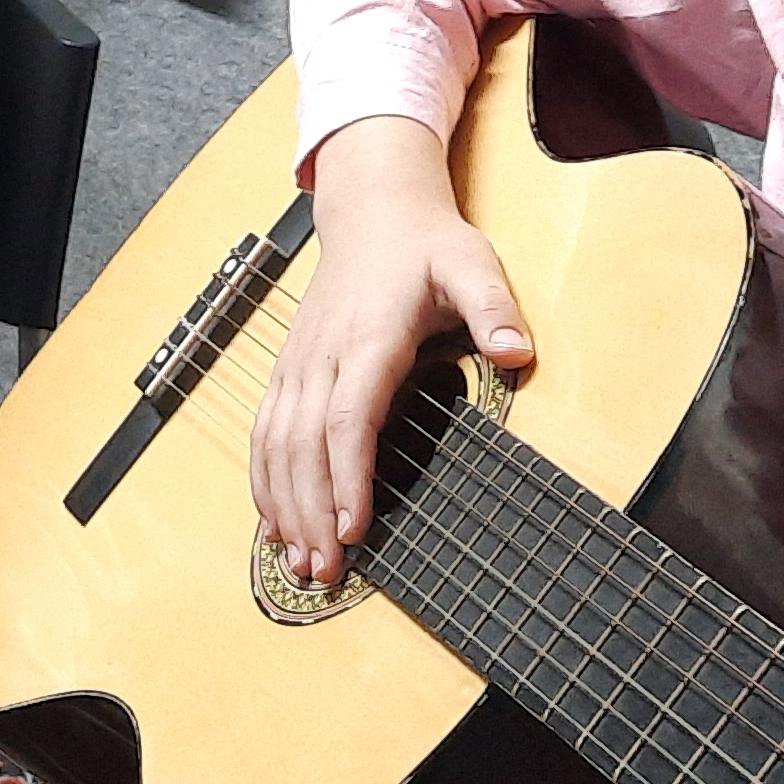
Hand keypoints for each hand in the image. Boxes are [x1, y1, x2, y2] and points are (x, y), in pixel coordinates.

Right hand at [249, 116, 530, 587]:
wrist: (373, 211)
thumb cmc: (426, 245)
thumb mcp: (472, 264)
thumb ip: (493, 309)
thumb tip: (518, 353)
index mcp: (367, 339)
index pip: (348, 419)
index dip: (346, 477)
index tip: (353, 528)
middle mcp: (322, 357)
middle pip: (304, 445)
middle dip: (311, 512)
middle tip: (329, 572)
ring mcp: (298, 365)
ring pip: (276, 444)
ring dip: (283, 507)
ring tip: (301, 565)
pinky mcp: (289, 371)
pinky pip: (264, 433)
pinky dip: (264, 482)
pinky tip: (273, 524)